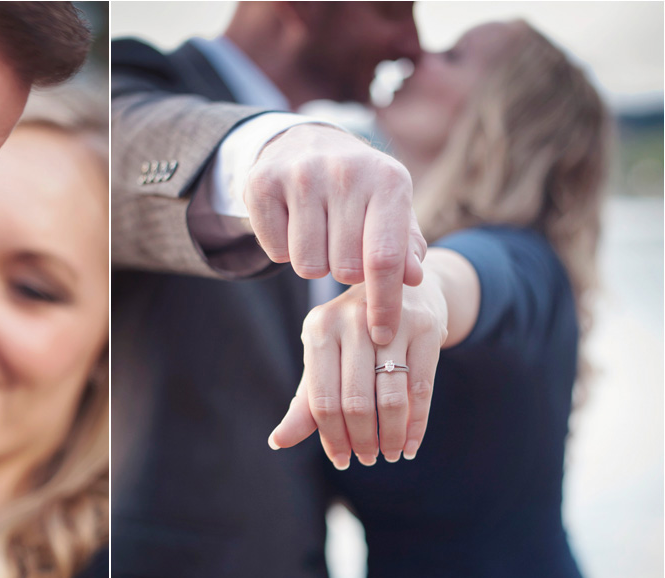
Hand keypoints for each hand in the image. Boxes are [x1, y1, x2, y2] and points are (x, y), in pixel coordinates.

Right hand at [245, 123, 425, 344]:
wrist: (306, 143)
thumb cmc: (359, 191)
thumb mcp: (390, 211)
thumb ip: (406, 248)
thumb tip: (414, 279)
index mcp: (388, 180)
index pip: (384, 259)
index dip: (384, 304)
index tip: (382, 336)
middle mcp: (345, 171)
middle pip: (343, 268)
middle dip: (344, 272)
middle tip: (342, 249)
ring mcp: (300, 174)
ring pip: (307, 265)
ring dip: (314, 264)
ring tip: (320, 238)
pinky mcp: (263, 183)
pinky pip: (275, 252)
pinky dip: (284, 250)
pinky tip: (293, 226)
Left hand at [268, 279, 447, 466]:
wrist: (399, 292)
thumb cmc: (352, 337)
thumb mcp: (324, 362)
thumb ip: (304, 403)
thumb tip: (278, 442)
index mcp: (319, 329)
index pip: (322, 399)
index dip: (332, 437)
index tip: (342, 460)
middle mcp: (353, 321)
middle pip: (356, 402)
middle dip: (363, 440)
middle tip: (368, 459)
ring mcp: (392, 322)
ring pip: (391, 398)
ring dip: (390, 436)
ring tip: (389, 455)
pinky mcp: (426, 327)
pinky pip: (421, 389)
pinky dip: (416, 425)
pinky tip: (410, 446)